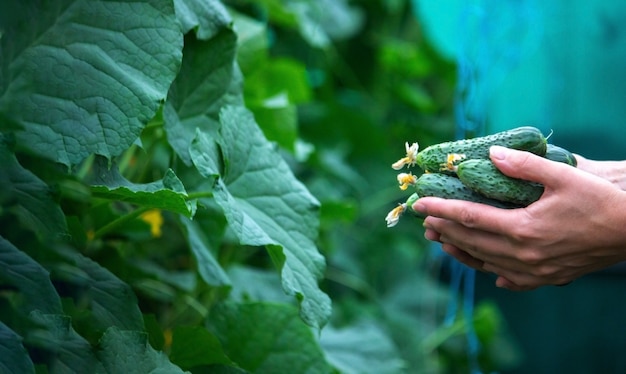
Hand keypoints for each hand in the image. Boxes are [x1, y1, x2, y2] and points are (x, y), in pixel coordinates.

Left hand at [414, 146, 625, 290]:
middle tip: (424, 218)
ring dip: (460, 249)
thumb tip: (490, 154)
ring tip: (441, 239)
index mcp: (523, 229)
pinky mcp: (546, 279)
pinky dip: (490, 269)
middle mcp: (523, 255)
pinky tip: (483, 265)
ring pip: (485, 261)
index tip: (420, 203)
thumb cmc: (600, 201)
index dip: (441, 209)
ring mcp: (533, 271)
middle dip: (444, 228)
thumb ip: (524, 165)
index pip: (469, 217)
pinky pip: (508, 278)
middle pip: (471, 241)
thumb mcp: (563, 176)